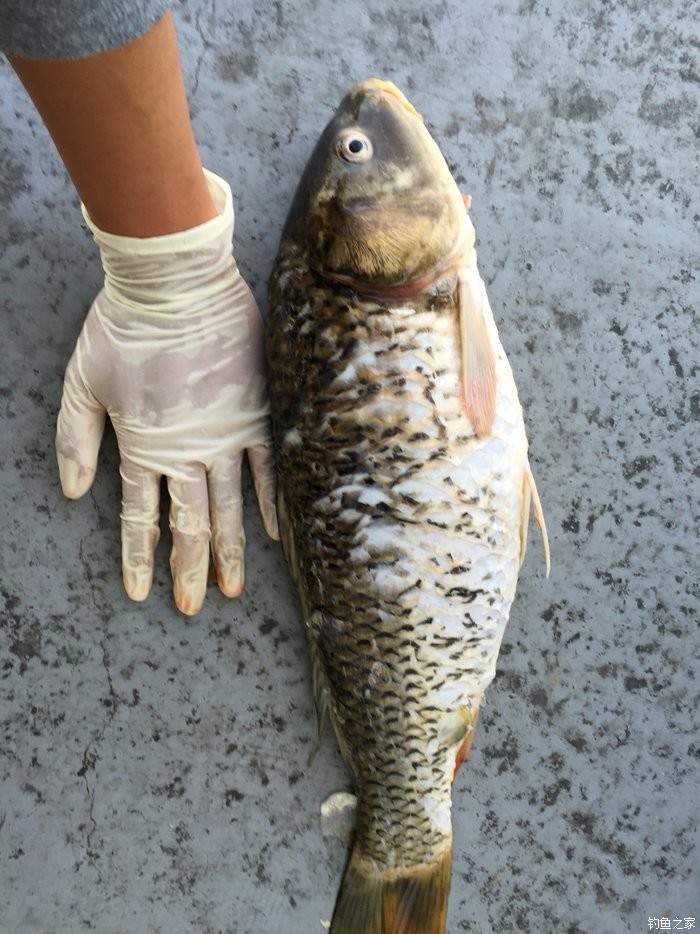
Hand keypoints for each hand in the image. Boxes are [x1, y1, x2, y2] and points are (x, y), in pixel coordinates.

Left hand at [56, 171, 277, 614]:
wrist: (174, 281)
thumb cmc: (122, 324)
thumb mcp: (80, 381)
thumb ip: (75, 439)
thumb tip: (70, 492)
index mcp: (141, 446)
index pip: (138, 516)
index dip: (139, 557)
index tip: (142, 593)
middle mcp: (186, 451)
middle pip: (187, 523)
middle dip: (186, 569)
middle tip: (190, 608)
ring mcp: (225, 435)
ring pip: (228, 506)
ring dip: (227, 551)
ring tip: (230, 590)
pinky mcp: (256, 412)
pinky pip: (267, 466)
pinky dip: (271, 502)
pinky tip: (275, 535)